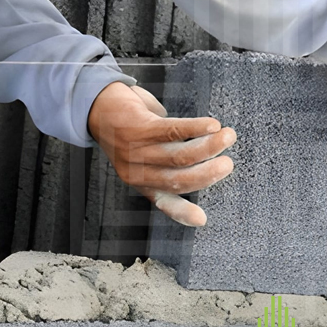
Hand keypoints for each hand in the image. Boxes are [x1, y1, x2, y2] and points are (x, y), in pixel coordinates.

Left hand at [88, 82, 236, 226]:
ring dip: (209, 147)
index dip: (182, 214)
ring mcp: (136, 150)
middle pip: (179, 179)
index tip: (202, 219)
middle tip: (228, 164)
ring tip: (228, 137)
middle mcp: (137, 171)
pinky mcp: (138, 127)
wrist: (98, 106)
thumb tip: (204, 169)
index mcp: (141, 183)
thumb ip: (168, 166)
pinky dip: (196, 128)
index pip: (163, 202)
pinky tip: (212, 125)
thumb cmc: (129, 132)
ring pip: (179, 155)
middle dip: (209, 174)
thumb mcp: (144, 157)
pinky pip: (172, 130)